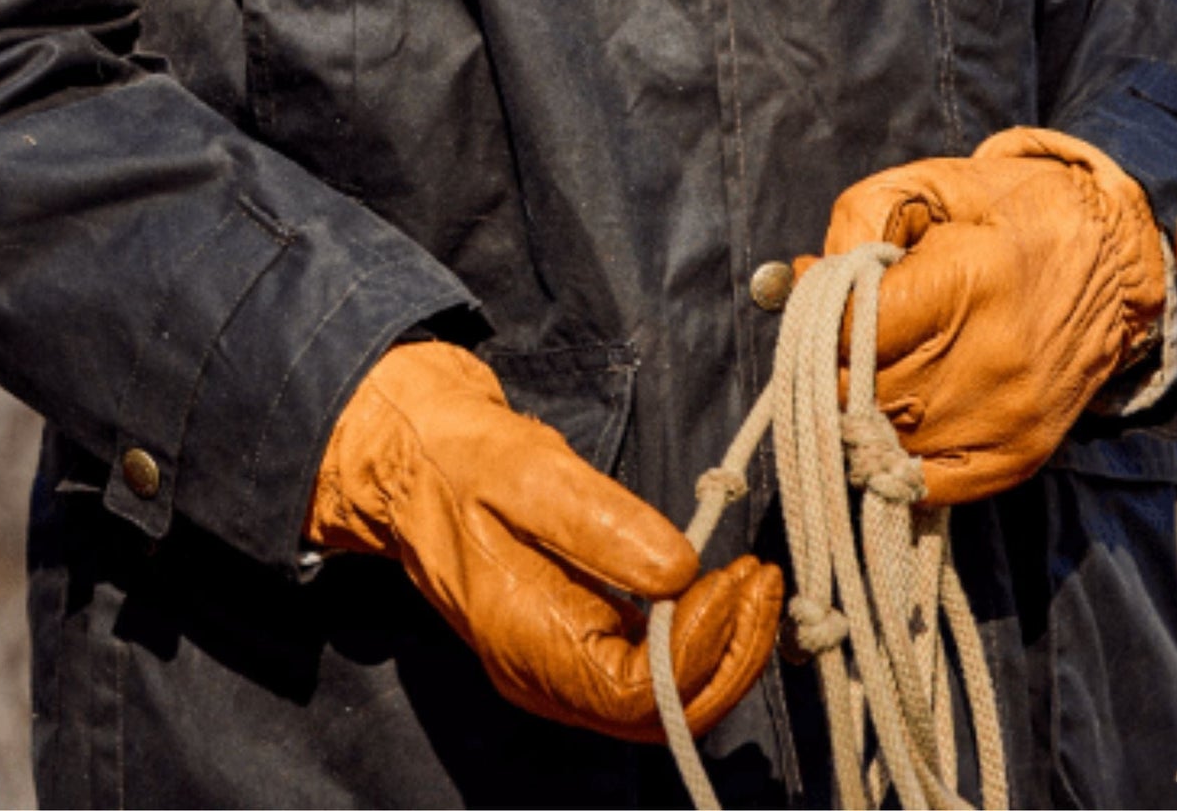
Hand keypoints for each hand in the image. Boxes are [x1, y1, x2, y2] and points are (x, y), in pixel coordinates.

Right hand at [305, 341, 782, 741]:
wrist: (413, 463)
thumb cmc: (464, 460)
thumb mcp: (526, 470)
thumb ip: (599, 523)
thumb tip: (680, 570)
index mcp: (524, 640)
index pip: (638, 691)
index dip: (700, 645)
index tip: (733, 574)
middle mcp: (539, 676)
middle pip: (660, 716)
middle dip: (729, 656)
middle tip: (762, 580)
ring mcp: (553, 670)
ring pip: (660, 705)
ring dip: (721, 653)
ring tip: (753, 583)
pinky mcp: (568, 649)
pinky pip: (646, 677)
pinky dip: (696, 644)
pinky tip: (718, 590)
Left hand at [815, 128, 1163, 503]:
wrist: (1108, 253)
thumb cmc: (998, 212)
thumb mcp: (923, 186)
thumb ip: (855, 225)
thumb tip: (800, 281)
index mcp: (969, 284)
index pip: (853, 334)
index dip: (818, 321)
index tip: (818, 303)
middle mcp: (995, 359)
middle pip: (861, 393)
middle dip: (830, 366)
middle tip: (836, 341)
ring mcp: (1013, 415)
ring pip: (884, 442)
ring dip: (856, 415)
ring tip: (865, 373)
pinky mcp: (1024, 452)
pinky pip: (930, 485)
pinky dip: (894, 461)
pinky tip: (888, 423)